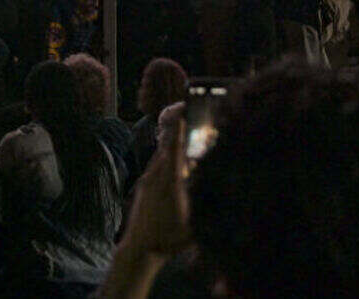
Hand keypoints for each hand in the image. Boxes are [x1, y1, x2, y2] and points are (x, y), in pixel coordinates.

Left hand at [124, 103, 190, 257]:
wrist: (138, 249)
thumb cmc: (168, 239)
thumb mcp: (192, 225)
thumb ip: (204, 205)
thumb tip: (220, 192)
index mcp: (170, 182)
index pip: (174, 149)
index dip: (178, 129)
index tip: (182, 112)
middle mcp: (156, 177)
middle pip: (166, 146)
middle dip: (177, 129)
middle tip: (186, 111)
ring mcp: (148, 180)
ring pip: (161, 155)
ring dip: (172, 143)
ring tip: (184, 130)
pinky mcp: (144, 186)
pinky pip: (157, 165)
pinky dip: (167, 158)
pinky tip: (176, 161)